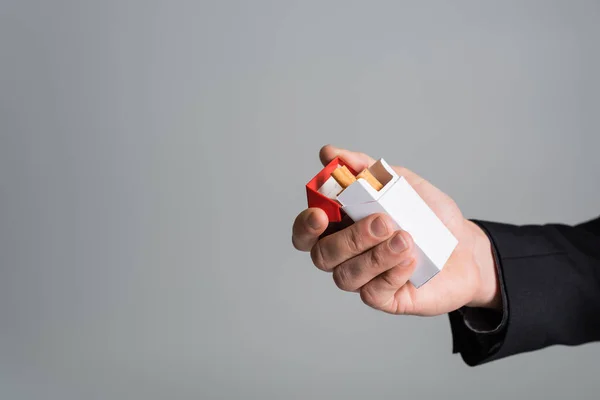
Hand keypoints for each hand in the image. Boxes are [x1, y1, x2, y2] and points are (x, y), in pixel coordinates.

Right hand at [292, 145, 500, 315]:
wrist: (466, 244)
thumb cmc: (425, 214)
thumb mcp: (397, 182)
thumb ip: (363, 168)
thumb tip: (329, 153)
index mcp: (339, 227)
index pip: (305, 233)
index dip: (305, 226)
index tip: (320, 214)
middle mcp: (345, 256)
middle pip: (322, 256)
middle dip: (351, 239)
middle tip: (384, 222)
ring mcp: (363, 279)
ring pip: (346, 277)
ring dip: (375, 256)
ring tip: (406, 238)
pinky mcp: (385, 298)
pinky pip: (374, 293)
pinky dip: (392, 273)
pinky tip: (411, 259)